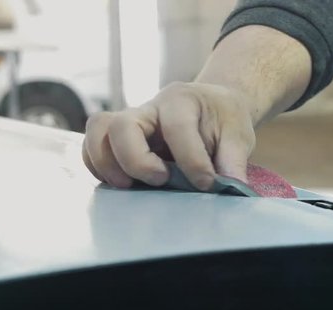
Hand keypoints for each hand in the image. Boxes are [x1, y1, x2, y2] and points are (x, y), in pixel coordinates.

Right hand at [82, 82, 255, 189]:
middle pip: (122, 126)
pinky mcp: (121, 139)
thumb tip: (233, 186)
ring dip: (107, 163)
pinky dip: (99, 166)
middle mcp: (150, 108)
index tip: (207, 184)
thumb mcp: (239, 134)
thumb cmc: (223, 119)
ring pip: (98, 131)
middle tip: (160, 181)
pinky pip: (94, 146)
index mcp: (181, 100)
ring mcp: (132, 122)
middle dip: (137, 160)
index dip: (192, 161)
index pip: (177, 128)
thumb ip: (234, 159)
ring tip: (130, 187)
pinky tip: (122, 184)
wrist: (212, 106)